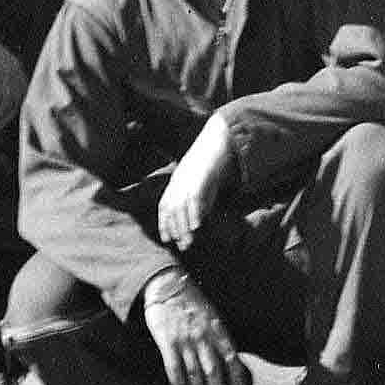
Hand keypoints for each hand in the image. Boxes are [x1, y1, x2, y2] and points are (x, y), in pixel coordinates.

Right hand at [0, 14, 29, 131]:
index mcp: (16, 68)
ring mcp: (4, 70)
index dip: (12, 113)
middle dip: (5, 119)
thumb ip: (0, 76)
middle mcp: (14, 70)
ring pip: (7, 102)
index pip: (22, 96)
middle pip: (16, 102)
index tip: (0, 124)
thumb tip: (0, 96)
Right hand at [140, 270, 243, 384]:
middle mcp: (202, 336)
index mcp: (216, 328)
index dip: (236, 374)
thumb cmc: (191, 301)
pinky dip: (178, 379)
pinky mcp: (167, 341)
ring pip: (194, 371)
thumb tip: (229, 354)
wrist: (167, 286)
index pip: (230, 356)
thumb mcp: (211, 314)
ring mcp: (184, 339)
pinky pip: (173, 366)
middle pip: (213, 368)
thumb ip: (219, 334)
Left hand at [154, 113, 238, 253]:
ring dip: (185, 228)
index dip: (164, 223)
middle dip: (176, 230)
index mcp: (175, 181)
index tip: (166, 238)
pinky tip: (198, 227)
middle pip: (172, 210)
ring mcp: (189, 179)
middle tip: (182, 247)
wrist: (219, 138)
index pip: (164, 206)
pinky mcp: (202, 177)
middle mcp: (179, 182)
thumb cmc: (211, 160)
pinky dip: (195, 214)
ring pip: (182, 208)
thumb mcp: (200, 178)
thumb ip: (198, 195)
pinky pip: (196, 199)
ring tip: (189, 243)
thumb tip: (199, 215)